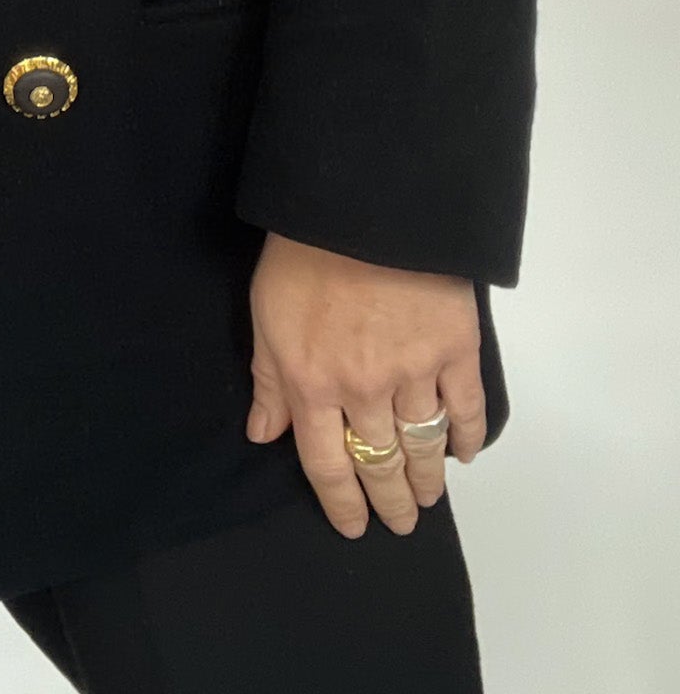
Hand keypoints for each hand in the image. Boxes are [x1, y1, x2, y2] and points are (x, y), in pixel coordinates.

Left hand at [244, 231, 486, 537]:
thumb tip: (263, 434)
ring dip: (427, 479)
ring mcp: (414, 371)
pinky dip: (466, 437)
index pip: (327, 465)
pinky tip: (463, 453)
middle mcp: (364, 390)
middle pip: (380, 464)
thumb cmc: (300, 252)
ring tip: (428, 496)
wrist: (359, 204)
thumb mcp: (265, 314)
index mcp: (311, 384)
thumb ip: (268, 379)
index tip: (354, 526)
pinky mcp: (455, 347)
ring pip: (424, 446)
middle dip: (391, 502)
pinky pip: (465, 407)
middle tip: (401, 523)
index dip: (342, 503)